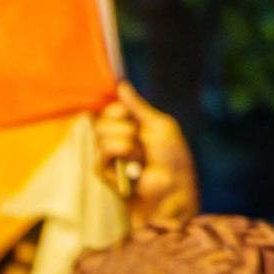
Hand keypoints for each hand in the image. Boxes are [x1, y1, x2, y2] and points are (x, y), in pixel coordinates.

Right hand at [93, 83, 198, 231]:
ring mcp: (108, 156)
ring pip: (101, 133)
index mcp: (129, 128)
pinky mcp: (103, 171)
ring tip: (141, 158)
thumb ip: (138, 106)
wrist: (173, 188)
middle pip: (101, 119)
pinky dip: (119, 152)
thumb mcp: (159, 125)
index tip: (129, 114)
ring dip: (126, 142)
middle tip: (141, 141)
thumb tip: (121, 85)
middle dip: (124, 126)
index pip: (109, 109)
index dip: (117, 109)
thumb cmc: (172, 159)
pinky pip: (101, 152)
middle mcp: (116, 140)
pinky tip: (133, 165)